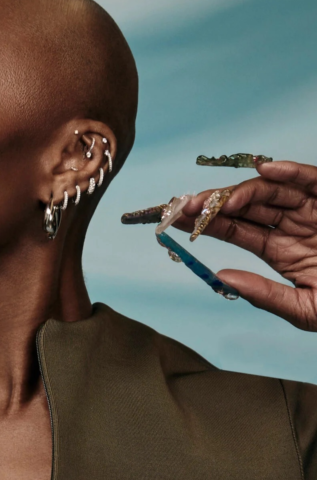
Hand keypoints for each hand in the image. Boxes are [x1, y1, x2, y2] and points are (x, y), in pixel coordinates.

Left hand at [173, 160, 316, 330]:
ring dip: (239, 191)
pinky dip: (293, 172)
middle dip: (212, 204)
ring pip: (271, 192)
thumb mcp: (305, 310)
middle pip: (245, 207)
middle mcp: (292, 226)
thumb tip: (222, 278)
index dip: (205, 223)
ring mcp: (313, 211)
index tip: (176, 220)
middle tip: (184, 206)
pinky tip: (266, 169)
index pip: (234, 230)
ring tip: (212, 199)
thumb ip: (265, 295)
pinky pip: (314, 182)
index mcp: (280, 250)